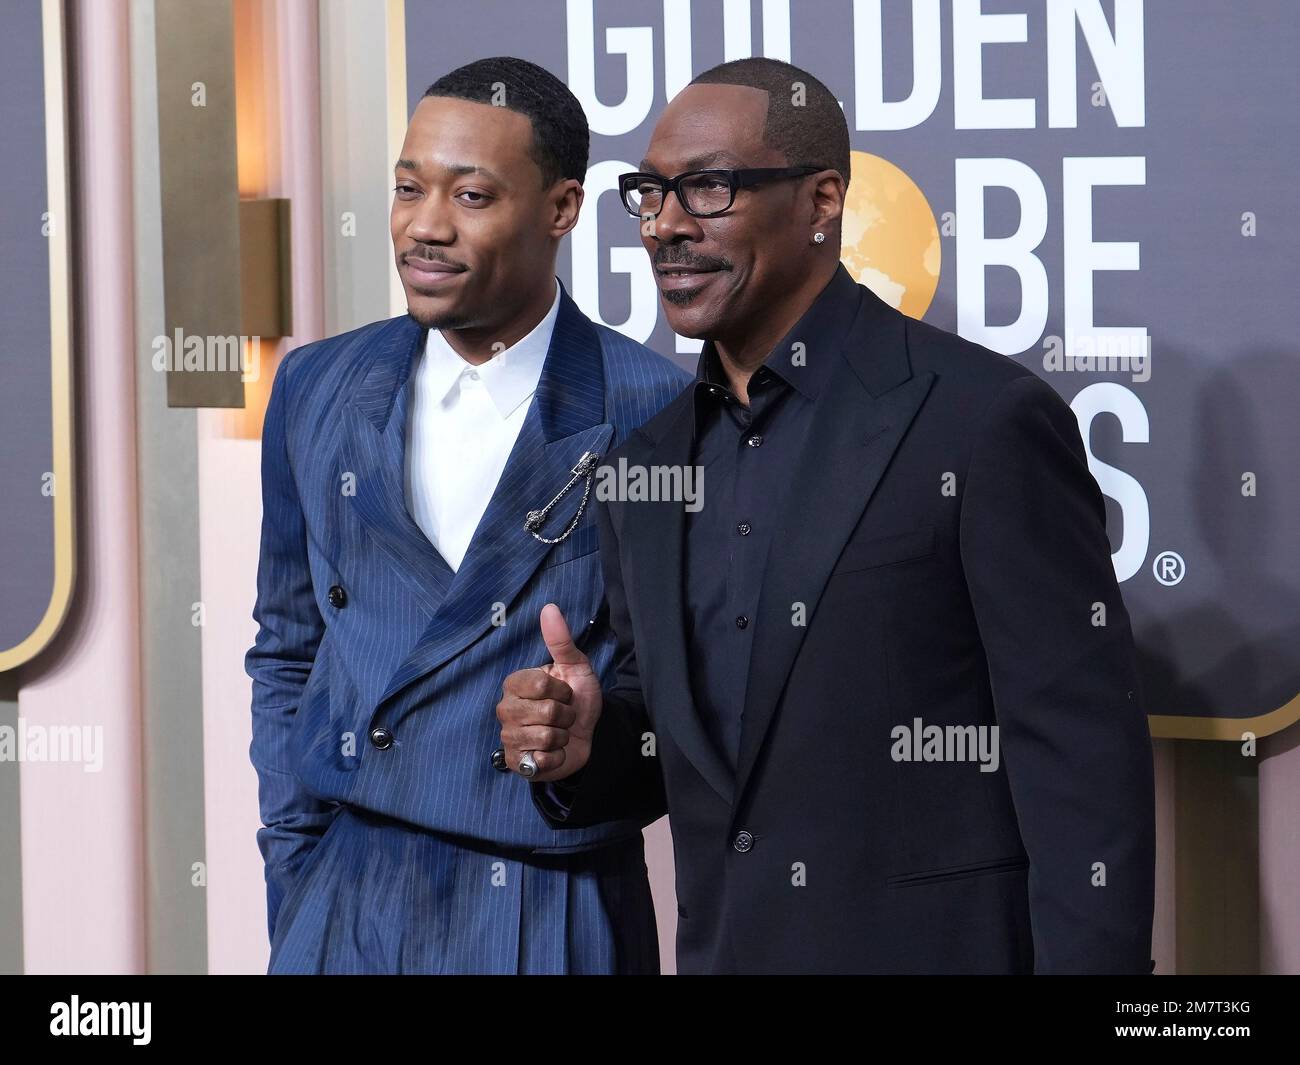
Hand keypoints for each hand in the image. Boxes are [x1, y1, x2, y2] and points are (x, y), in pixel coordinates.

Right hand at [496, 603, 603, 781]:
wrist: (587, 736)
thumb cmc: (578, 700)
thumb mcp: (575, 668)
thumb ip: (561, 640)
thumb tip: (549, 607)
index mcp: (515, 683)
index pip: (541, 685)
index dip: (563, 691)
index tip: (565, 693)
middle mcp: (505, 708)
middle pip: (546, 711)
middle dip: (566, 715)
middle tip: (563, 715)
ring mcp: (508, 736)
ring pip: (546, 736)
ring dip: (563, 736)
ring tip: (559, 733)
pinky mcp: (514, 762)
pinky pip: (542, 759)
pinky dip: (557, 756)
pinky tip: (553, 752)